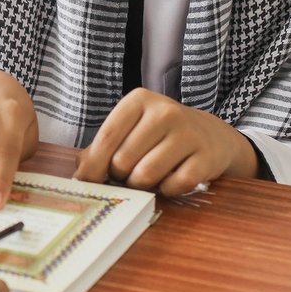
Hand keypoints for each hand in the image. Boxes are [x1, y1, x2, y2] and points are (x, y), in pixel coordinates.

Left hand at [73, 88, 258, 195]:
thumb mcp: (128, 131)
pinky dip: (168, 190)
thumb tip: (80, 176)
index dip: (93, 165)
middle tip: (129, 173)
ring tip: (148, 177)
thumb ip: (99, 149)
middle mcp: (165, 112)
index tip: (88, 181)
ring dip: (142, 185)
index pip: (107, 137)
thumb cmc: (157, 136)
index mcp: (139, 101)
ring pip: (146, 175)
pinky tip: (171, 179)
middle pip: (123, 161)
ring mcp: (188, 133)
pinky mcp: (206, 157)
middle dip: (121, 176)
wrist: (210, 136)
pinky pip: (174, 186)